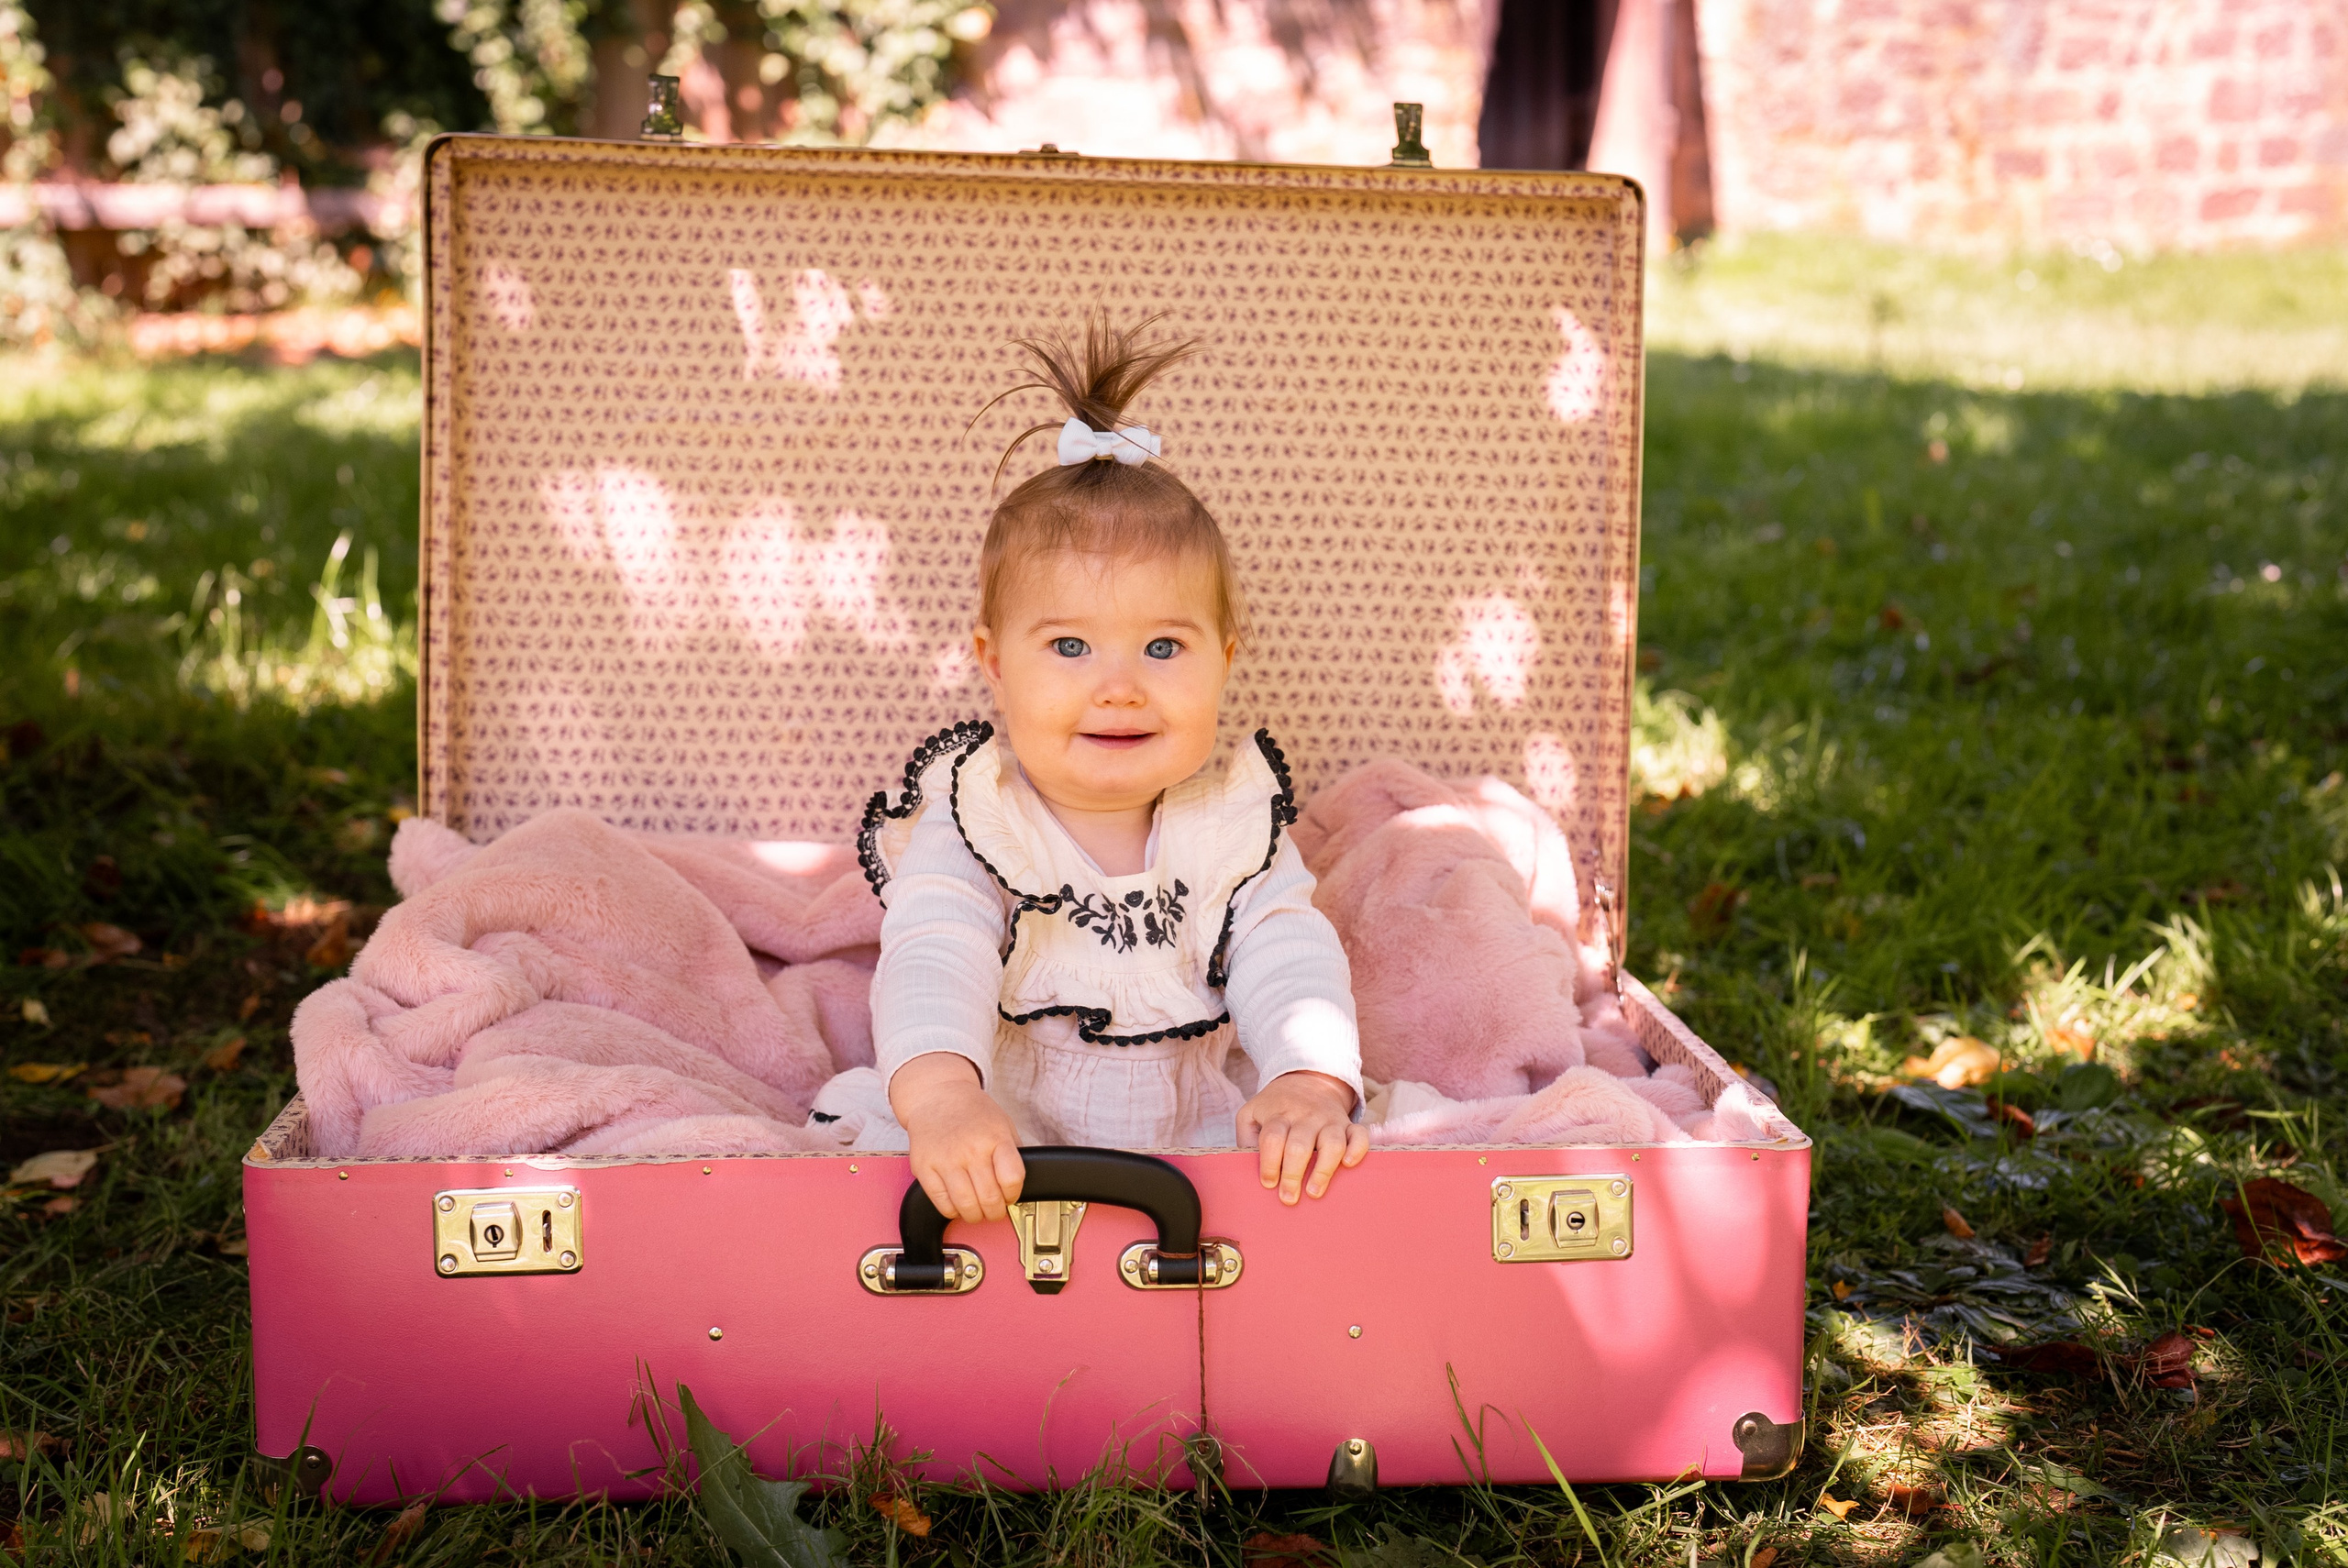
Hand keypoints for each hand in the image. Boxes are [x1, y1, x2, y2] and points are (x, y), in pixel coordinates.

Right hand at [890, 1052, 1024, 1223]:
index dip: (1014, 1194)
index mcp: (994, 1137)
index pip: (1012, 1179)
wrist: (937, 1096)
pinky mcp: (924, 1168)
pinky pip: (942, 1204)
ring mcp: (945, 1159)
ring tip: (977, 1209)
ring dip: (975, 1215)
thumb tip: (1019, 1185)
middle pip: (989, 1199)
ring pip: (966, 1206)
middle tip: (994, 1209)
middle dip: (996, 1211)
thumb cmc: (972, 1112)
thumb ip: (1013, 1153)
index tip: (1010, 1195)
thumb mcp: (1003, 1123)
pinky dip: (953, 1211)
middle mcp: (970, 1149)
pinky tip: (958, 1202)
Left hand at [1236, 1071, 1367, 1204]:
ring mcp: (1329, 1119)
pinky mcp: (1348, 1123)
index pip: (1273, 1138)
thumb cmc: (1275, 1106)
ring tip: (1314, 1192)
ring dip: (1323, 1169)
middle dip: (1293, 1174)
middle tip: (1288, 1197)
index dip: (1270, 1163)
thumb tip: (1247, 1166)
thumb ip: (1246, 1137)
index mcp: (1278, 1114)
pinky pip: (1359, 1135)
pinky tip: (1348, 1164)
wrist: (1306, 1079)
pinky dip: (1357, 1149)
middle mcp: (1305, 1116)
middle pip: (1299, 1145)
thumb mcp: (1252, 1113)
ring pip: (1331, 1142)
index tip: (1268, 1183)